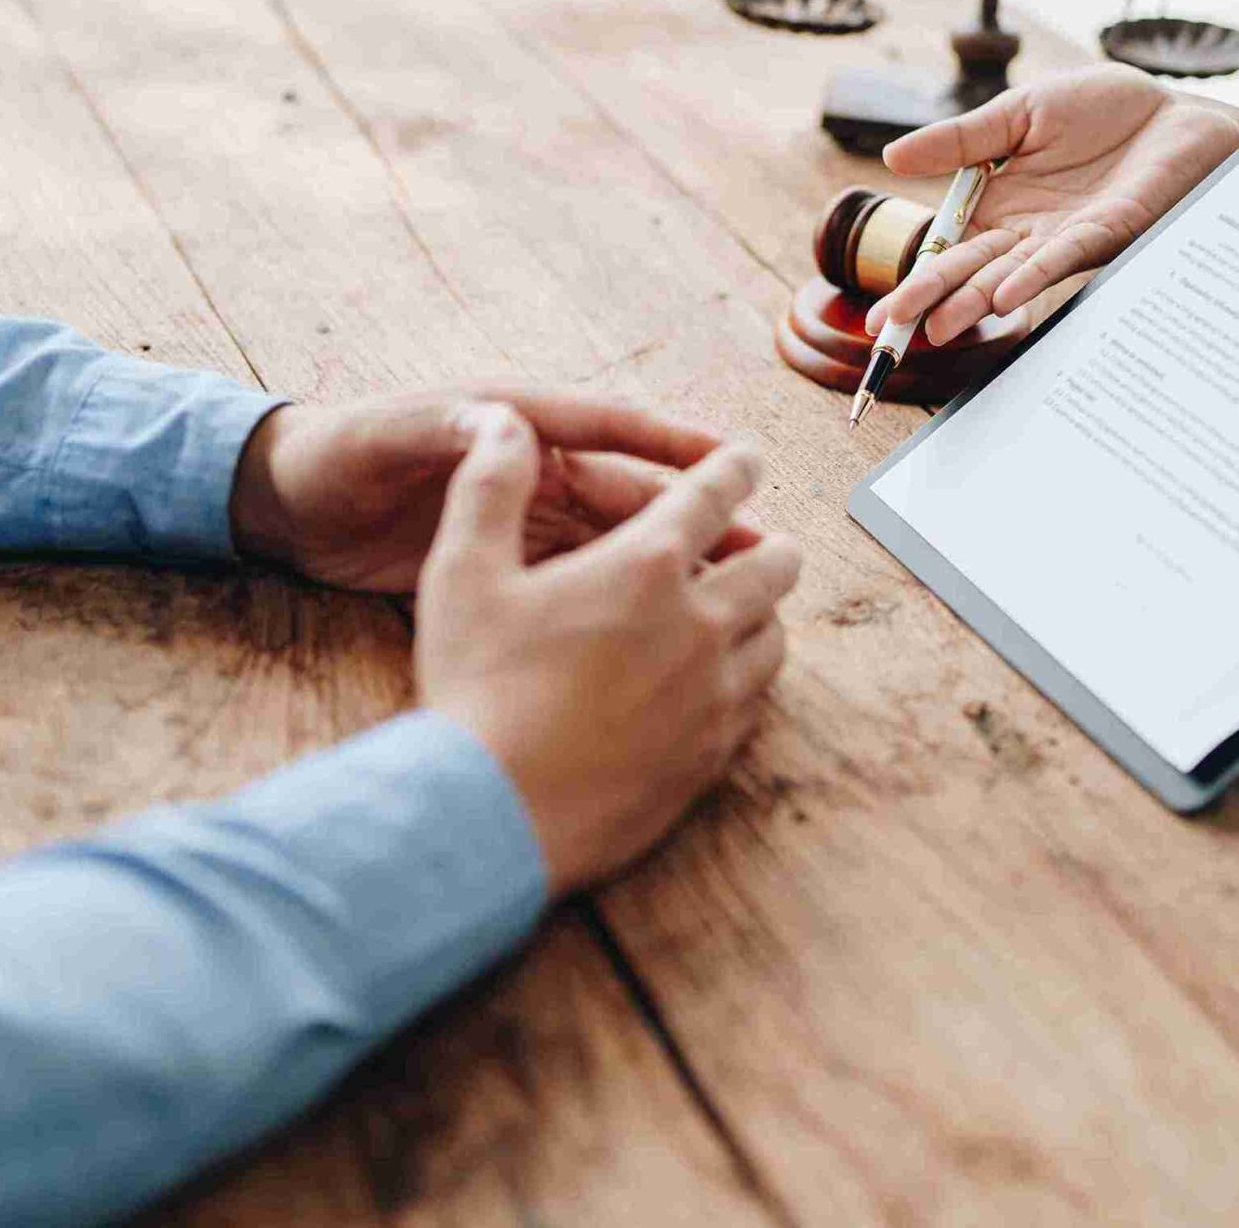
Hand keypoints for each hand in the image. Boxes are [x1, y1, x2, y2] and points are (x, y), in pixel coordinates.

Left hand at [230, 390, 756, 593]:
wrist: (281, 504)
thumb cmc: (329, 459)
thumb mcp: (382, 438)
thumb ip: (443, 428)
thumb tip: (501, 420)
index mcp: (511, 420)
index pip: (608, 425)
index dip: (671, 444)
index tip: (731, 460)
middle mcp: (530, 461)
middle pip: (630, 490)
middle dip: (694, 515)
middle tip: (758, 544)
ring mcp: (525, 511)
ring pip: (618, 537)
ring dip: (673, 560)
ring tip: (733, 589)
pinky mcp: (511, 557)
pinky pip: (583, 573)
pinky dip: (626, 593)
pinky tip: (664, 624)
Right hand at [417, 407, 802, 891]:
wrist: (492, 816)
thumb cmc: (472, 690)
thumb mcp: (462, 574)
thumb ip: (489, 488)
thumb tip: (504, 422)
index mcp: (644, 566)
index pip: (714, 494)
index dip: (737, 467)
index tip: (749, 458)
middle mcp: (700, 623)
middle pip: (773, 563)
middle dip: (771, 542)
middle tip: (762, 539)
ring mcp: (715, 694)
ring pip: (776, 636)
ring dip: (764, 613)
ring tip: (744, 610)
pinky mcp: (714, 754)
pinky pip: (758, 702)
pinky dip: (749, 678)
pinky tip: (722, 681)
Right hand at [865, 66, 1238, 344]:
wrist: (1174, 110)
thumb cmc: (1104, 110)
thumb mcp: (1019, 112)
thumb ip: (960, 139)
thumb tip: (890, 157)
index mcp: (1001, 202)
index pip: (948, 247)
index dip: (916, 277)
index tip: (885, 313)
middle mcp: (1028, 230)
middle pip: (969, 270)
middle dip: (929, 300)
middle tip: (891, 332)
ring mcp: (1064, 236)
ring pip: (1007, 275)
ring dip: (971, 302)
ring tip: (935, 329)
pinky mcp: (1106, 231)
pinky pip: (1062, 258)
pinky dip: (1031, 277)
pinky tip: (1003, 295)